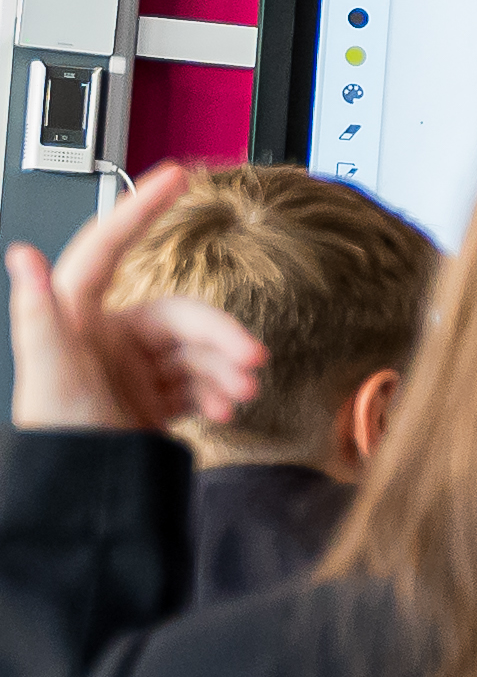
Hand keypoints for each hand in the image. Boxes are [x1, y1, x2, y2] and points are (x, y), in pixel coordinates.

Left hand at [6, 167, 265, 433]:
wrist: (82, 501)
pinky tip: (224, 411)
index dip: (142, 209)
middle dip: (220, 335)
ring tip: (241, 396)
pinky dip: (219, 392)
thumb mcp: (49, 376)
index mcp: (79, 317)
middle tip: (253, 359)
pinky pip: (202, 382)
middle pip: (180, 316)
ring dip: (226, 369)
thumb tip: (22, 256)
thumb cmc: (59, 440)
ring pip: (198, 350)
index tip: (177, 175)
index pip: (110, 248)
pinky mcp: (156, 398)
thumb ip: (38, 316)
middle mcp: (109, 336)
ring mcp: (136, 367)